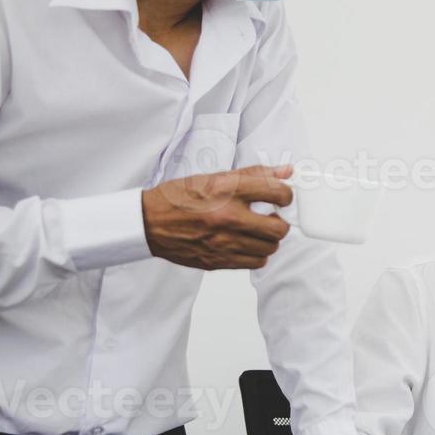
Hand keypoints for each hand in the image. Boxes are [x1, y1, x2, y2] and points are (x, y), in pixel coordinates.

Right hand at [142, 164, 293, 270]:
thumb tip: (285, 172)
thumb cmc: (179, 198)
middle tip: (272, 217)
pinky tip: (247, 243)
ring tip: (257, 231)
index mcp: (228, 190)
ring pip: (270, 248)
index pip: (278, 193)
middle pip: (279, 228)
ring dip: (268, 239)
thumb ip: (254, 174)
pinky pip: (255, 262)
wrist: (149, 222)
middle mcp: (228, 217)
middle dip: (280, 222)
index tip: (281, 196)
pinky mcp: (218, 261)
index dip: (286, 195)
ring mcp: (223, 242)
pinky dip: (257, 254)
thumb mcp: (215, 177)